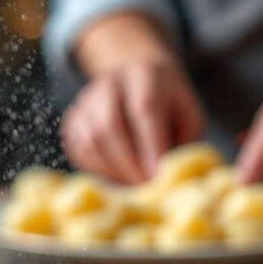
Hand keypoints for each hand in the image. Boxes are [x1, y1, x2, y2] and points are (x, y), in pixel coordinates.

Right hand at [61, 60, 204, 183]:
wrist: (137, 80)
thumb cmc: (170, 107)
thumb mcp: (189, 117)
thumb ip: (183, 144)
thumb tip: (168, 177)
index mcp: (146, 75)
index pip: (144, 108)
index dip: (150, 145)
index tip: (158, 176)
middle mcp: (111, 83)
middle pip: (110, 124)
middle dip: (128, 164)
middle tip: (144, 188)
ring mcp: (87, 100)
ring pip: (90, 140)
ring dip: (112, 170)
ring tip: (132, 184)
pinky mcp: (73, 120)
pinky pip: (79, 150)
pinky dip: (97, 170)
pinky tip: (116, 176)